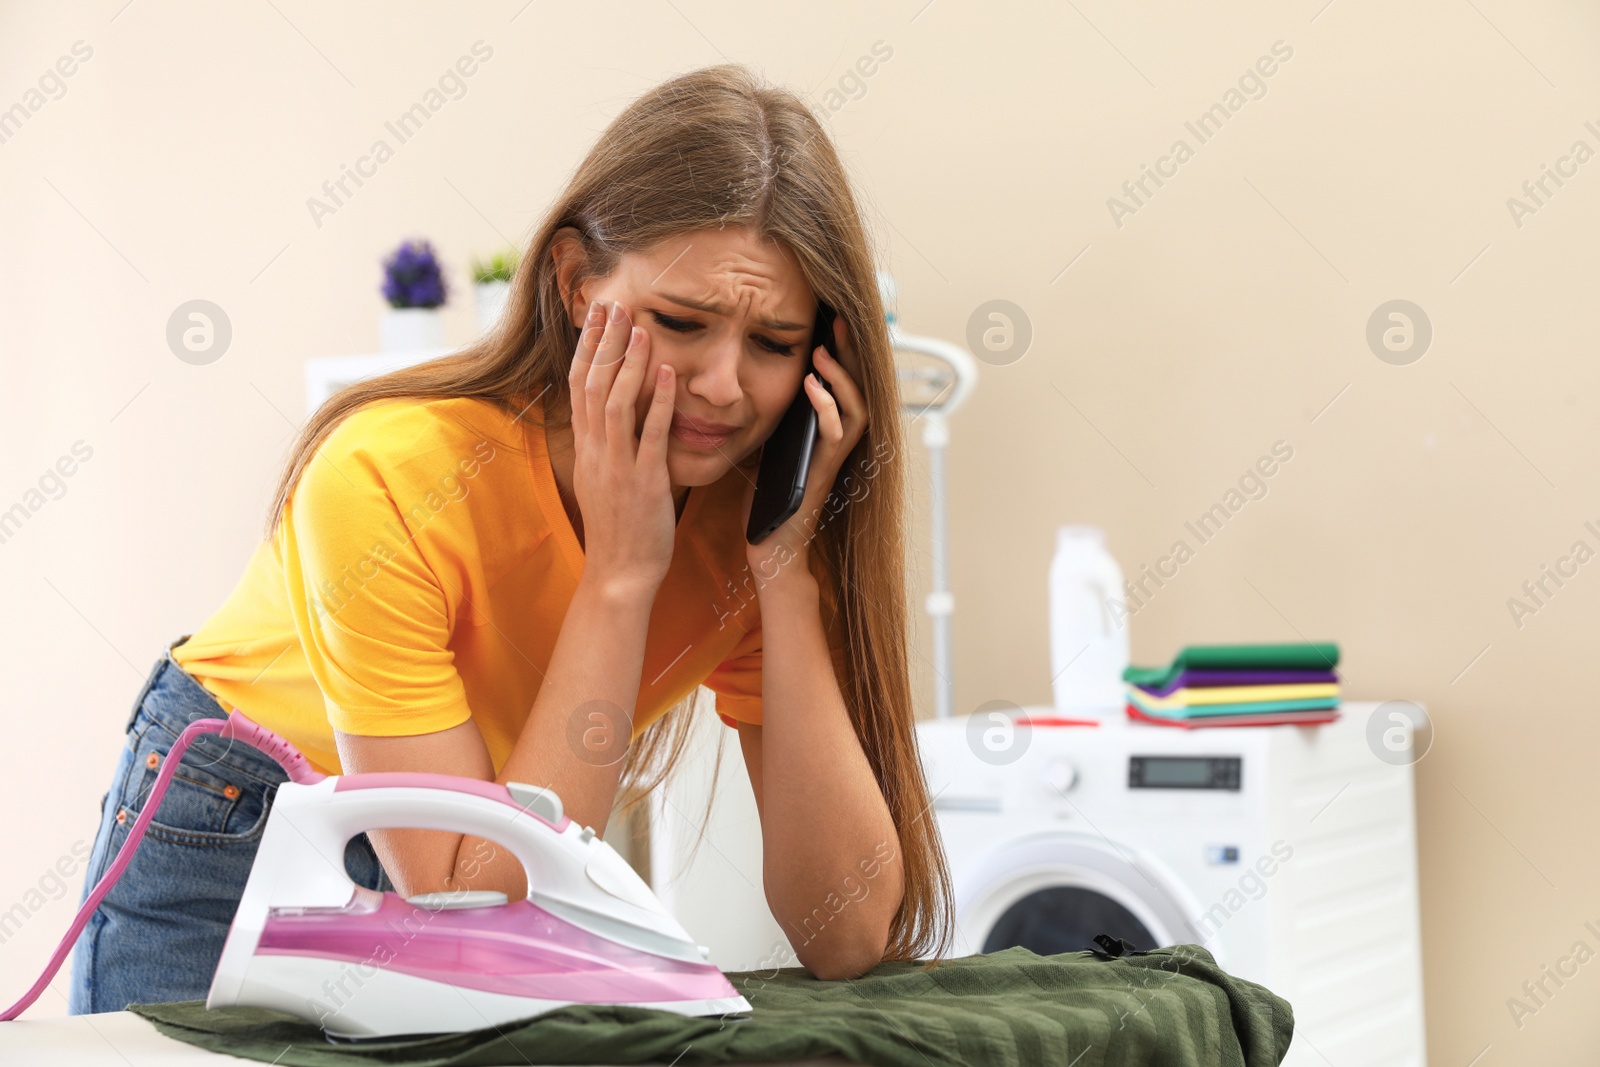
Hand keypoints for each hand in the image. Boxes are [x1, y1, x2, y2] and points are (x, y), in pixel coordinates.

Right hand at [567, 299, 678, 595]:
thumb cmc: (618, 530)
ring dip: (629, 364)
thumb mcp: (602, 480)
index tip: (597, 314)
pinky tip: (668, 373)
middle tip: (615, 304)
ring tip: (641, 330)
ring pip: (615, 404)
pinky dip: (658, 402)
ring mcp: (618, 467)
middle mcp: (596, 453)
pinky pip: (650, 436)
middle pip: (591, 386)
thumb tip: (610, 413)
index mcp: (586, 450)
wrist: (619, 574)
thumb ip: (605, 445)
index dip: (587, 347)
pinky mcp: (644, 483)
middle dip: (603, 343)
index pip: (578, 386)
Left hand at [743, 313, 868, 581]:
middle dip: (851, 354)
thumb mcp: (767, 451)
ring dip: (841, 377)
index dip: (842, 354)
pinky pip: (837, 434)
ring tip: (822, 351)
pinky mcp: (825, 473)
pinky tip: (810, 386)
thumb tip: (756, 390)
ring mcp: (835, 459)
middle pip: (860, 389)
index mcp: (825, 436)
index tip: (829, 322)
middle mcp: (838, 445)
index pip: (844, 386)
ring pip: (857, 408)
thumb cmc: (768, 505)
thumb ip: (772, 423)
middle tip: (837, 320)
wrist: (770, 548)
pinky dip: (827, 406)